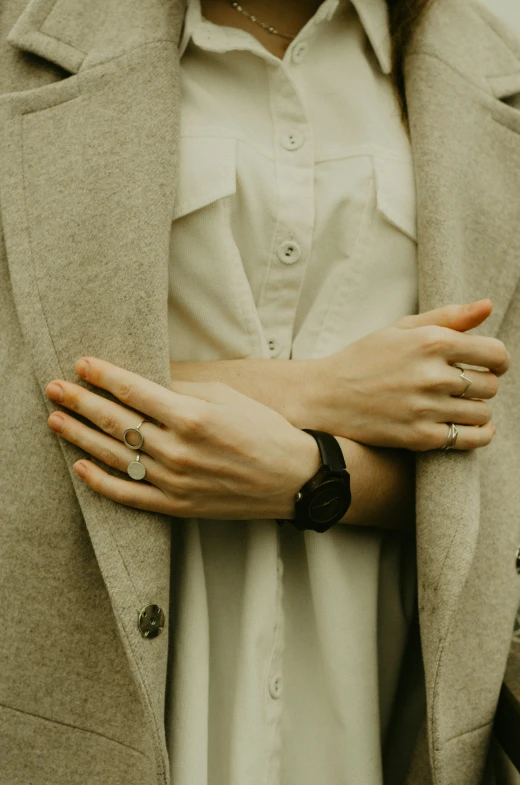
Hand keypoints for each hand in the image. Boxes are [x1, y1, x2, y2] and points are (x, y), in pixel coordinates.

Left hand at [44, 357, 319, 518]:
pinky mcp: (177, 506)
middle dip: (80, 401)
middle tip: (54, 387)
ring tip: (56, 419)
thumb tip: (146, 380)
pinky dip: (101, 482)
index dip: (103, 375)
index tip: (81, 363)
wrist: (293, 478)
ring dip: (80, 437)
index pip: (134, 391)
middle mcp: (178, 450)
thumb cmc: (265, 430)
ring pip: (115, 456)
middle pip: (117, 422)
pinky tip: (80, 467)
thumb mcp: (227, 397)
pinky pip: (129, 496)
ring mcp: (175, 482)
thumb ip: (183, 389)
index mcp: (193, 416)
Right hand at [311, 299, 509, 450]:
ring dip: (477, 410)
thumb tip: (488, 306)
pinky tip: (469, 427)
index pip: (495, 354)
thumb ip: (448, 317)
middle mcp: (433, 375)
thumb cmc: (364, 359)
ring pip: (483, 413)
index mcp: (431, 342)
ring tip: (458, 405)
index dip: (498, 361)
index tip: (490, 365)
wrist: (327, 397)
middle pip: (490, 385)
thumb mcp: (401, 328)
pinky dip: (478, 434)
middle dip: (483, 384)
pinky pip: (470, 439)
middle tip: (465, 386)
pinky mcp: (420, 437)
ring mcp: (427, 409)